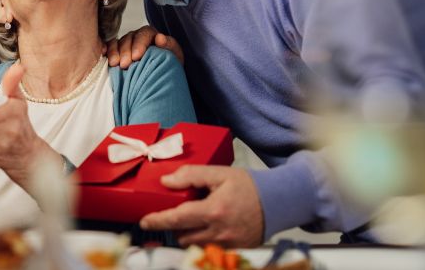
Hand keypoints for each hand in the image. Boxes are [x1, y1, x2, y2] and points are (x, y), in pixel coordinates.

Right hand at [104, 25, 183, 68]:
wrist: (160, 77)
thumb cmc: (168, 65)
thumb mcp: (174, 56)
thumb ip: (169, 46)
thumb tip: (160, 38)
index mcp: (152, 35)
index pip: (144, 34)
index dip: (139, 43)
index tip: (137, 57)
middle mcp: (137, 37)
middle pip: (129, 38)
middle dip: (125, 50)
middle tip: (125, 64)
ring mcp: (126, 43)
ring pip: (118, 42)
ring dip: (115, 53)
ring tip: (114, 64)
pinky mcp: (117, 51)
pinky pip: (109, 47)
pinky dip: (107, 51)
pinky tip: (105, 58)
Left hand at [139, 165, 263, 247]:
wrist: (279, 202)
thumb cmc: (249, 186)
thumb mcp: (219, 173)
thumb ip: (191, 175)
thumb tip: (166, 181)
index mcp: (213, 211)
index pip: (177, 219)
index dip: (157, 220)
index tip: (144, 221)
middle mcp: (219, 232)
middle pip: (182, 236)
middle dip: (173, 226)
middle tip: (174, 212)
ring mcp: (228, 244)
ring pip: (194, 244)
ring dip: (187, 233)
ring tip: (192, 218)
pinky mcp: (235, 250)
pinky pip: (209, 248)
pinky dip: (202, 239)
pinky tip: (207, 226)